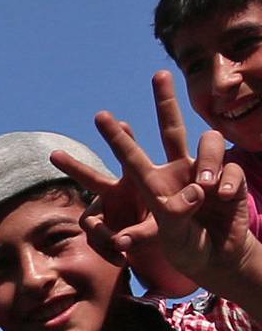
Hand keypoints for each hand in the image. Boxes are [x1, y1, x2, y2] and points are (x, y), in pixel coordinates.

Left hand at [53, 76, 253, 294]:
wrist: (219, 256)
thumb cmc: (185, 246)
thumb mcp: (167, 237)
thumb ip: (165, 220)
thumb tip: (175, 204)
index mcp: (153, 184)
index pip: (131, 158)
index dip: (116, 139)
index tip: (100, 116)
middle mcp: (178, 170)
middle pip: (171, 128)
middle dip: (165, 100)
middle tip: (159, 74)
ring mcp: (205, 170)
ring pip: (208, 141)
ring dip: (208, 160)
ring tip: (205, 189)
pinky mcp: (231, 177)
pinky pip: (231, 168)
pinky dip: (227, 182)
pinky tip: (224, 199)